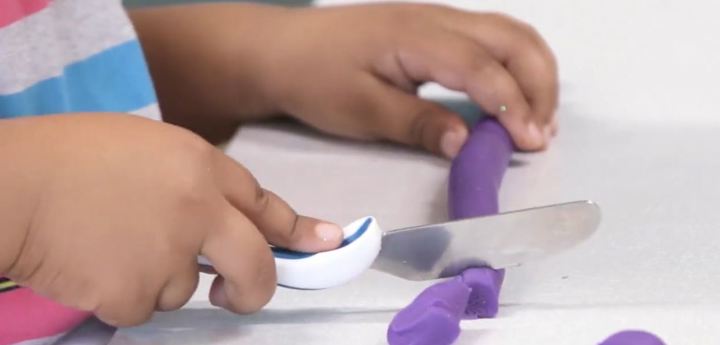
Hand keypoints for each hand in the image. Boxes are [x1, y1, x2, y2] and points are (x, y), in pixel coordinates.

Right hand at [0, 114, 342, 325]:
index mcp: (199, 165)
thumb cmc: (69, 157)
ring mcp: (170, 255)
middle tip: (235, 296)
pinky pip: (141, 307)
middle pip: (254, 265)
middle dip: (254, 287)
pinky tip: (92, 264)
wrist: (10, 186)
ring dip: (154, 278)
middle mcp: (198, 211)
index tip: (328, 242)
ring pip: (181, 289)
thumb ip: (192, 182)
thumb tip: (220, 221)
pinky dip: (120, 295)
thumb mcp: (145, 148)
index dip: (297, 228)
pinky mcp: (136, 293)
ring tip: (107, 243)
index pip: (262, 203)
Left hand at [132, 3, 557, 156]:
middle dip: (538, 85)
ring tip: (536, 119)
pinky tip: (509, 97)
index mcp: (417, 36)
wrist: (279, 50)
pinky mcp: (431, 28)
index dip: (513, 105)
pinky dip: (512, 66)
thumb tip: (468, 144)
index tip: (530, 143)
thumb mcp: (361, 111)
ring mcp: (436, 18)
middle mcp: (436, 18)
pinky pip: (489, 38)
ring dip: (532, 73)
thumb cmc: (313, 79)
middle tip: (540, 134)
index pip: (483, 67)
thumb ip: (417, 124)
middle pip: (511, 39)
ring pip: (506, 33)